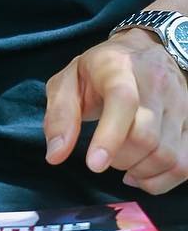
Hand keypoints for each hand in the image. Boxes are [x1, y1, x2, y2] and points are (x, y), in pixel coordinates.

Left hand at [45, 29, 187, 193]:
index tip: (94, 164)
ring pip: (168, 155)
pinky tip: (142, 173)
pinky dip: (161, 181)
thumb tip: (55, 155)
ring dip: (140, 172)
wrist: (146, 49)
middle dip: (120, 158)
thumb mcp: (69, 81)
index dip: (109, 136)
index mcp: (118, 67)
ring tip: (122, 163)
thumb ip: (60, 116)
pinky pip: (185, 166)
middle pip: (146, 137)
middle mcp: (156, 83)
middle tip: (104, 156)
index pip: (123, 101)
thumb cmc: (100, 70)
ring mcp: (180, 104)